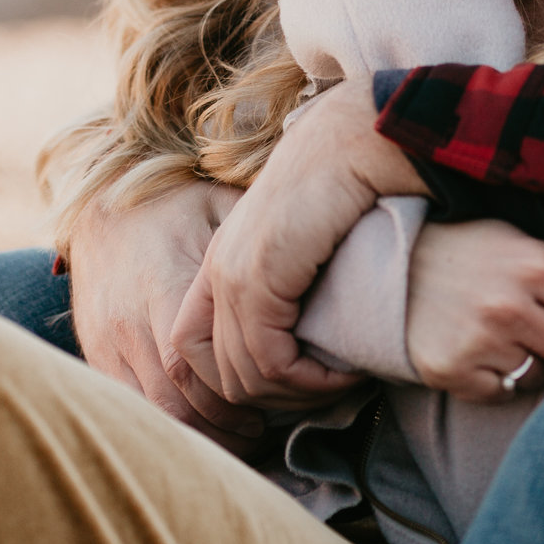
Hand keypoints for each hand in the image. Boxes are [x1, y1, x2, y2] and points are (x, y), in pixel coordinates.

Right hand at [67, 178, 264, 452]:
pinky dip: (169, 424)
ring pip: (154, 410)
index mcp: (163, 285)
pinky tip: (203, 430)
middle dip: (224, 424)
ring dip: (200, 433)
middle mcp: (130, 320)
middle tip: (267, 431)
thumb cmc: (175, 205)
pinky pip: (130, 404)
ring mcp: (107, 341)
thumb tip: (315, 265)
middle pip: (176, 397)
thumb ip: (253, 246)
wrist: (100, 204)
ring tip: (242, 437)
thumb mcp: (218, 208)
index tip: (275, 401)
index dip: (235, 392)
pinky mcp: (96, 353)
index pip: (193, 362)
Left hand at [180, 79, 426, 405]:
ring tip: (341, 384)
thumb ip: (288, 289)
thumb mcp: (302, 245)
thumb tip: (302, 342)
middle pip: (216, 376)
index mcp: (218, 264)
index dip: (236, 384)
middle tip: (324, 396)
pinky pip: (271, 362)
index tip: (291, 389)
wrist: (351, 142)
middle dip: (272, 401)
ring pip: (244, 377)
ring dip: (298, 395)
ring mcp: (232, 276)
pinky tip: (344, 372)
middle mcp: (215, 273)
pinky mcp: (259, 279)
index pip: (192, 350)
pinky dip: (310, 381)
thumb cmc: (342, 188)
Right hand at [405, 219, 543, 402]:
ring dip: (526, 360)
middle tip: (526, 316)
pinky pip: (502, 393)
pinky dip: (495, 378)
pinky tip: (477, 349)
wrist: (391, 266)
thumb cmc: (474, 251)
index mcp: (536, 265)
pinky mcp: (451, 372)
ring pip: (539, 376)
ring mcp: (478, 341)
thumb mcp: (529, 247)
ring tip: (498, 330)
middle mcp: (508, 304)